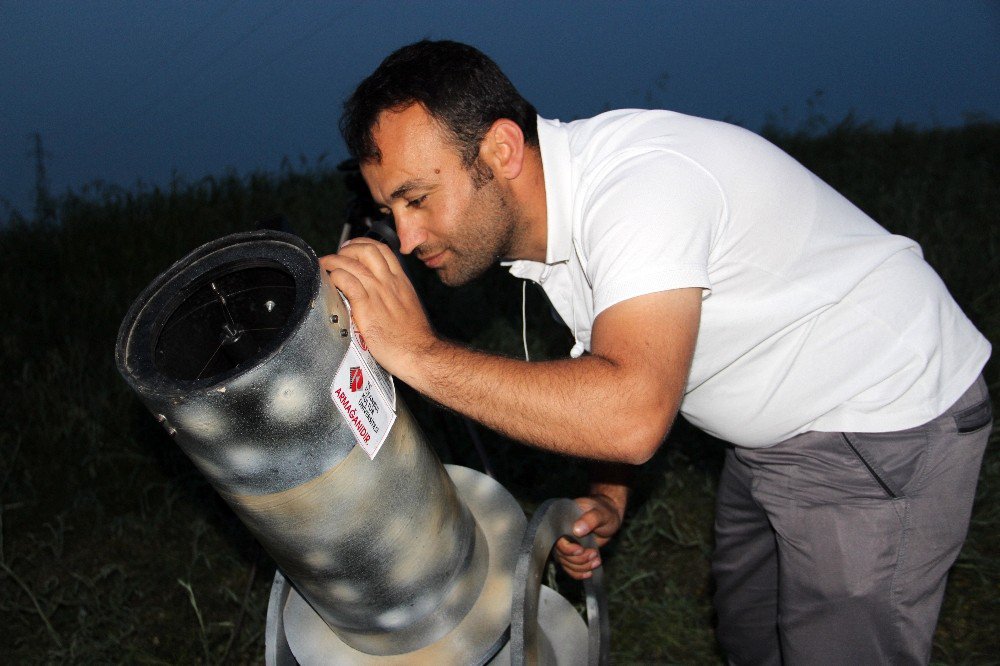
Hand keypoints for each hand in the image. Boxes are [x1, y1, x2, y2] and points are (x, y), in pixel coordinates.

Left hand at [319, 238, 436, 378]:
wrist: (419, 353)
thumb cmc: (413, 337)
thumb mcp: (408, 307)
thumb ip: (393, 296)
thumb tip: (377, 295)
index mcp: (400, 281)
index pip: (382, 250)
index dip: (363, 244)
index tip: (351, 249)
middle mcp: (389, 282)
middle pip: (366, 249)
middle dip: (347, 249)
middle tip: (337, 257)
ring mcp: (377, 292)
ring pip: (352, 262)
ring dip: (334, 261)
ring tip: (325, 267)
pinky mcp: (367, 306)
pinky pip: (347, 281)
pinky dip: (335, 277)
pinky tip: (330, 282)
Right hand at [553, 494, 623, 579]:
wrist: (610, 517)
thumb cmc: (605, 511)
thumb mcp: (601, 513)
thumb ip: (590, 519)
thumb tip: (577, 530)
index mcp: (563, 519)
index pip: (557, 538)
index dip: (567, 548)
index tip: (581, 550)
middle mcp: (561, 533)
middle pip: (561, 554)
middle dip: (578, 559)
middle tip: (594, 554)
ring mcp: (567, 544)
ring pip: (566, 563)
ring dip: (582, 567)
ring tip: (597, 561)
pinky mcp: (573, 554)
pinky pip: (570, 568)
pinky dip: (579, 573)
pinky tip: (589, 572)